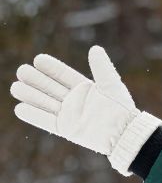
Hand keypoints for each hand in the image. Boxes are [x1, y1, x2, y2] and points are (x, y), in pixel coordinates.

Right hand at [10, 45, 161, 175]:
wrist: (125, 133)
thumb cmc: (121, 109)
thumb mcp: (112, 86)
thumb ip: (102, 68)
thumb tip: (95, 48)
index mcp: (83, 88)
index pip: (62, 75)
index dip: (51, 67)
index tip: (38, 59)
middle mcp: (73, 100)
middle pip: (49, 87)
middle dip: (35, 80)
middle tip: (22, 71)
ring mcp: (68, 114)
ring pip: (44, 102)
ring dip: (30, 95)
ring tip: (16, 87)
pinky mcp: (66, 129)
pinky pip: (46, 122)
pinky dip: (33, 116)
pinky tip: (19, 108)